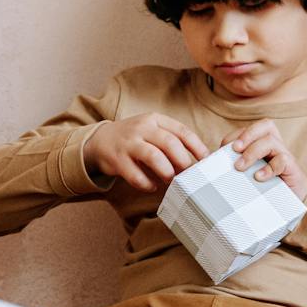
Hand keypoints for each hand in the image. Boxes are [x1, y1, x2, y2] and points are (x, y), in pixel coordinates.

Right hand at [83, 113, 210, 191]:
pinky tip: (151, 186)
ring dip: (166, 171)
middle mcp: (142, 128)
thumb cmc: (136, 139)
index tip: (206, 160)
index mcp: (155, 119)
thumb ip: (172, 142)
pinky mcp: (116, 159)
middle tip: (186, 174)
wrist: (101, 140)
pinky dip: (146, 184)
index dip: (197, 146)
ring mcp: (128, 143)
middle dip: (182, 161)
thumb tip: (195, 163)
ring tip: (170, 180)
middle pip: (170, 143)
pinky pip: (135, 175)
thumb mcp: (153, 131)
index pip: (182, 131)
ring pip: (153, 156)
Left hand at [222, 120, 306, 199]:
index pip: (250, 128)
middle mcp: (275, 144)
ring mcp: (284, 155)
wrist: (290, 201)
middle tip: (234, 149)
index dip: (235, 135)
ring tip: (240, 167)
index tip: (221, 149)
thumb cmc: (265, 185)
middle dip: (248, 134)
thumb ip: (234, 163)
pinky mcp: (292, 167)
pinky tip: (258, 177)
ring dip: (253, 152)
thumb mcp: (248, 172)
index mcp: (263, 142)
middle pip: (266, 125)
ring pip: (271, 141)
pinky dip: (268, 168)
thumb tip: (209, 163)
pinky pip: (282, 160)